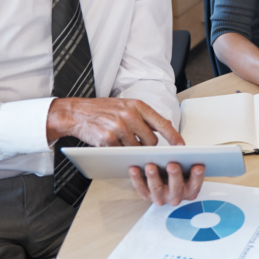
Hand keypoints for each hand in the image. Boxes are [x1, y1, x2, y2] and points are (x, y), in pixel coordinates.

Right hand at [47, 97, 183, 146]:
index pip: (163, 123)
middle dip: (147, 147)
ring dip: (131, 150)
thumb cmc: (103, 110)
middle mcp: (130, 115)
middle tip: (137, 144)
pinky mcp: (108, 139)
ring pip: (137, 149)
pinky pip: (121, 153)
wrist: (76, 112)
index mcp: (138, 106)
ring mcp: (119, 127)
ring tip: (120, 141)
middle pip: (151, 141)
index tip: (182, 146)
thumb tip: (163, 129)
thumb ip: (143, 116)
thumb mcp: (126, 106)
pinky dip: (118, 152)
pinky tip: (110, 143)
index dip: (174, 137)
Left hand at [129, 162, 203, 205]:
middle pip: (176, 187)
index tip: (199, 166)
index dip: (197, 176)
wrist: (164, 183)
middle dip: (175, 176)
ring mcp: (161, 197)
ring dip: (153, 177)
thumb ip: (188, 161)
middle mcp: (176, 196)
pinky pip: (141, 188)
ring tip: (151, 166)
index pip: (195, 184)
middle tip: (173, 165)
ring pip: (157, 188)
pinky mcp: (147, 195)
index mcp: (189, 190)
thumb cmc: (177, 174)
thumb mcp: (187, 168)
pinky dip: (136, 178)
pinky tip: (134, 168)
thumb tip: (186, 150)